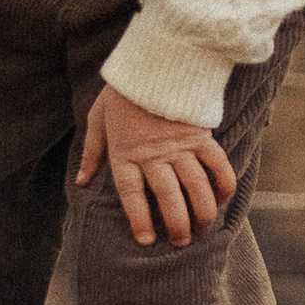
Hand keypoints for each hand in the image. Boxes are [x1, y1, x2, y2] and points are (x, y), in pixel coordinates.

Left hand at [78, 87, 235, 249]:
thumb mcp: (97, 120)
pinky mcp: (200, 136)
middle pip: (168, 196)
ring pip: (195, 186)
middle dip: (176, 224)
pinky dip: (223, 183)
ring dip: (202, 211)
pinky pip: (216, 164)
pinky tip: (222, 199)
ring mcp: (180, 146)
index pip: (132, 194)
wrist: (152, 62)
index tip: (146, 240)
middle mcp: (153, 155)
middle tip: (180, 242)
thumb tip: (81, 182)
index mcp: (125, 153)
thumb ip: (93, 154)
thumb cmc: (121, 94)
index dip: (139, 218)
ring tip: (202, 229)